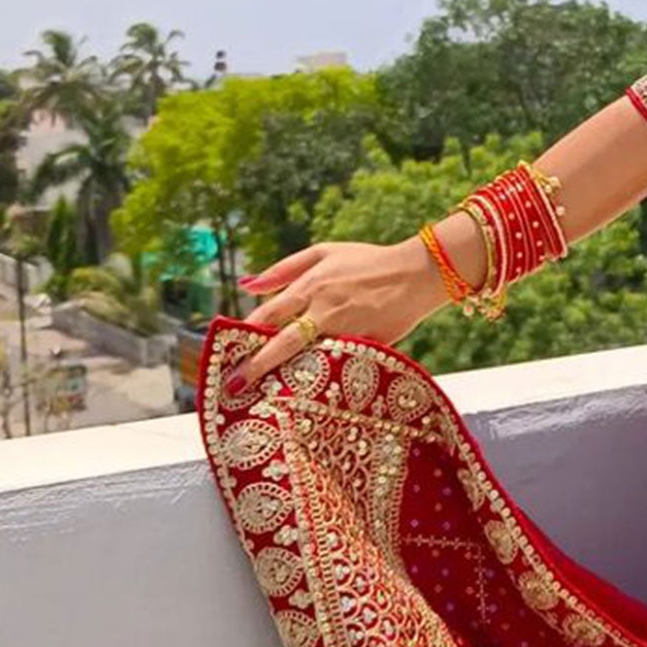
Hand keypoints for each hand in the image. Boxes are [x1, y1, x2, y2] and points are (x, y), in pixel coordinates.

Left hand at [218, 236, 443, 400]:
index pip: (268, 314)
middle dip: (256, 366)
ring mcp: (348, 331)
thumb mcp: (325, 253)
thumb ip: (285, 268)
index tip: (227, 353)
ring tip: (267, 393)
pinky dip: (323, 376)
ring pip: (310, 359)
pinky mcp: (369, 346)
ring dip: (287, 376)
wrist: (419, 274)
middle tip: (234, 386)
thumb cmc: (369, 261)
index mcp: (311, 285)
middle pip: (282, 343)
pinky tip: (309, 393)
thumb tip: (248, 285)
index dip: (245, 335)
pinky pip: (341, 364)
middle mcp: (325, 310)